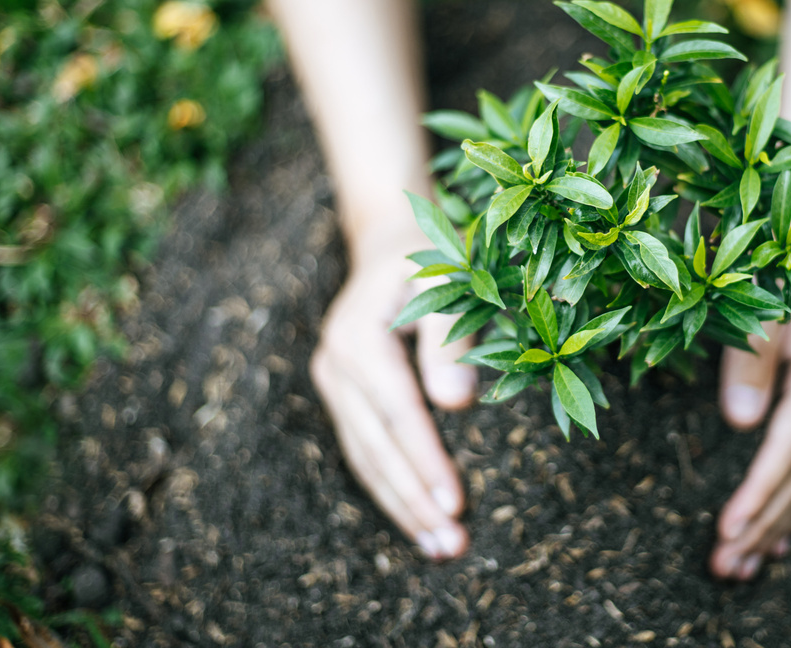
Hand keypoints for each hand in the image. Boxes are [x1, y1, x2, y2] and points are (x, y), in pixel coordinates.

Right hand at [309, 229, 477, 559]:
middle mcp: (336, 365)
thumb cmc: (431, 257)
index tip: (456, 505)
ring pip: (365, 458)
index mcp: (359, 337)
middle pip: (376, 447)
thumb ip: (451, 338)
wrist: (389, 241)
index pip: (397, 413)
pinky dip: (389, 488)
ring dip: (401, 507)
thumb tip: (456, 405)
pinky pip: (364, 450)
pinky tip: (417, 520)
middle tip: (452, 546)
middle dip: (414, 500)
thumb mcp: (448, 281)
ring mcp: (333, 383)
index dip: (426, 462)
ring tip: (439, 549)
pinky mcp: (343, 396)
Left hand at [709, 265, 790, 579]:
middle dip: (760, 526)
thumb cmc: (774, 282)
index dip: (757, 494)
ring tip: (740, 569)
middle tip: (724, 567)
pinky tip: (777, 545)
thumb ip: (750, 364)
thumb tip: (741, 423)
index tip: (728, 531)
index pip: (787, 452)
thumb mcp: (758, 313)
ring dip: (774, 529)